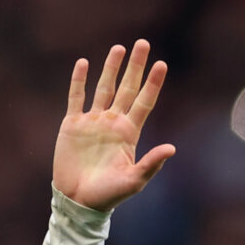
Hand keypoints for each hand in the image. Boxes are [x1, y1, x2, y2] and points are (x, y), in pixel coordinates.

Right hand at [52, 39, 175, 211]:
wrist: (79, 200)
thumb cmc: (110, 194)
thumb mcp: (134, 180)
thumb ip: (152, 163)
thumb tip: (172, 148)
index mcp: (129, 133)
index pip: (145, 102)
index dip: (153, 83)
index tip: (162, 64)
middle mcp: (113, 123)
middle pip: (127, 88)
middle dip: (135, 67)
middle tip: (143, 43)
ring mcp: (93, 122)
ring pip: (104, 88)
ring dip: (111, 68)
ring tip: (119, 48)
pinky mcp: (72, 125)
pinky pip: (76, 98)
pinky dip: (79, 80)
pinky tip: (83, 63)